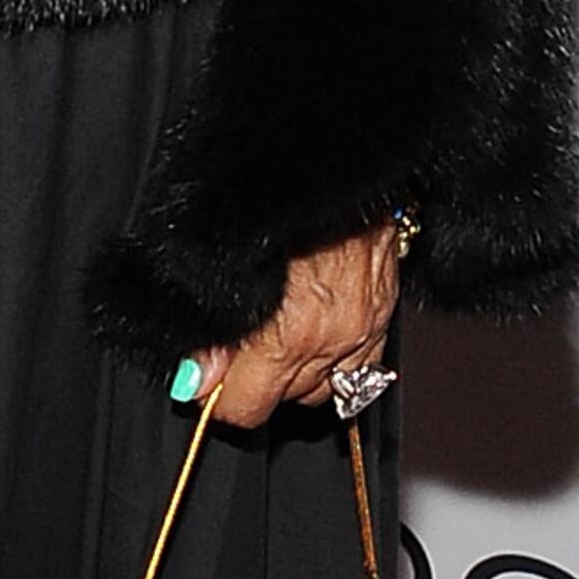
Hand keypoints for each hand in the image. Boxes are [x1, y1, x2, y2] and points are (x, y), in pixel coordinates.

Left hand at [196, 221, 402, 422]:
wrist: (343, 172)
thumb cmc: (285, 206)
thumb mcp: (226, 263)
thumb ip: (213, 332)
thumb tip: (196, 380)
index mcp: (289, 332)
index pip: (244, 406)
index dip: (218, 395)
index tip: (205, 378)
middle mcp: (329, 341)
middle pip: (279, 402)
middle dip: (253, 383)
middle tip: (236, 352)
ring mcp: (361, 336)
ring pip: (317, 393)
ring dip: (292, 376)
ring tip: (275, 339)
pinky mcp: (382, 324)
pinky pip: (356, 375)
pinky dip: (331, 367)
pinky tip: (312, 341)